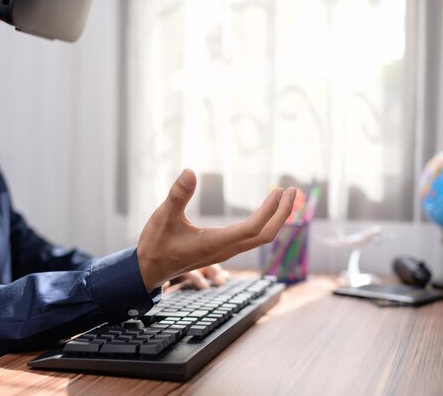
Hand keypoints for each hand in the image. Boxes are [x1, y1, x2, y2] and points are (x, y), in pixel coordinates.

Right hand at [137, 169, 295, 290]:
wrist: (148, 271)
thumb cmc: (155, 244)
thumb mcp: (162, 217)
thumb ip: (177, 195)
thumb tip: (189, 171)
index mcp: (214, 243)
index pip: (253, 228)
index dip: (269, 210)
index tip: (278, 190)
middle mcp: (225, 250)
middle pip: (265, 236)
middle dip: (283, 214)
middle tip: (294, 190)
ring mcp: (225, 252)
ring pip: (260, 238)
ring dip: (276, 218)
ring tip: (286, 197)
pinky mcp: (222, 250)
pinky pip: (251, 238)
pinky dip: (264, 223)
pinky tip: (265, 210)